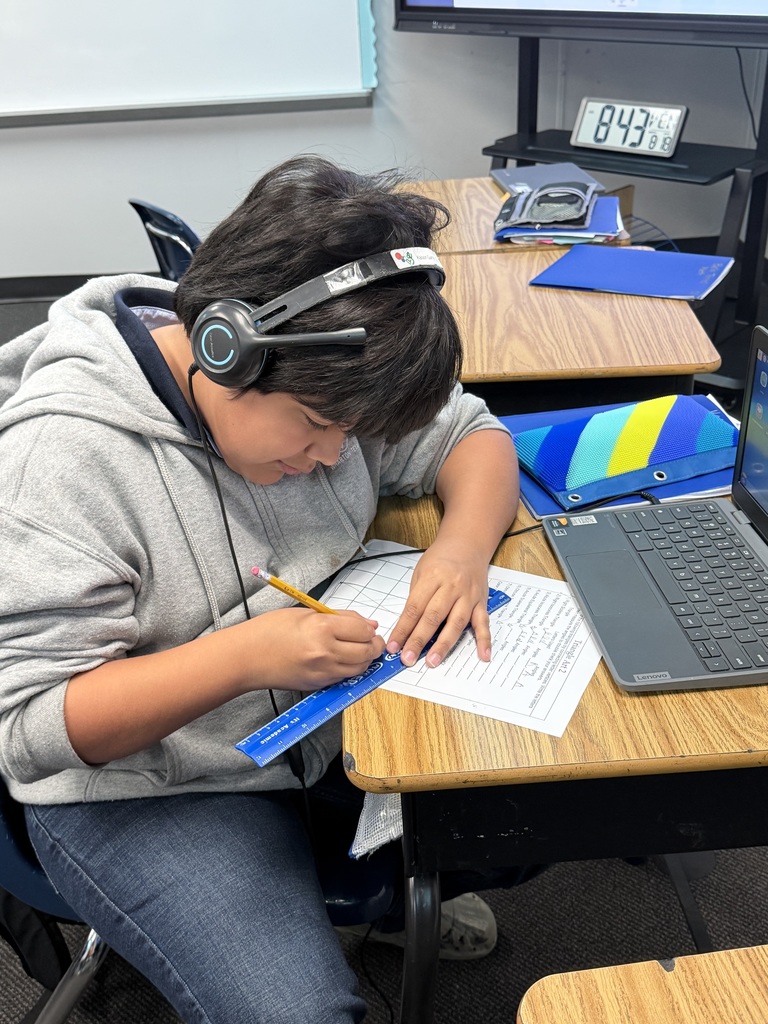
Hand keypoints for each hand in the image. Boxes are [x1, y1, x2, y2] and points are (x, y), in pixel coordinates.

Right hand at [244, 608, 384, 691]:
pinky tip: (341, 658)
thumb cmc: (270, 631)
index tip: (369, 628)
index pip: (363, 632)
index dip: (369, 630)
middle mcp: (325, 652)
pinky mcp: (318, 684)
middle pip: (366, 652)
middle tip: (370, 639)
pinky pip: (344, 677)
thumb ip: (342, 618)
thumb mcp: (307, 613)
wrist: (247, 657)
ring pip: (359, 668)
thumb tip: (368, 624)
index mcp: (322, 628)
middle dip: (373, 646)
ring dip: (364, 659)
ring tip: (356, 649)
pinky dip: (349, 668)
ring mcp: (322, 672)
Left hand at [385, 541, 490, 668]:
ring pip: (456, 623)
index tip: (393, 646)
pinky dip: (485, 640)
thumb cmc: (441, 559)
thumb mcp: (421, 571)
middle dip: (418, 639)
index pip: (414, 608)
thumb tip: (407, 627)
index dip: (403, 628)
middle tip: (407, 658)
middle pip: (433, 617)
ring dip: (444, 644)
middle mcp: (451, 587)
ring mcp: (468, 596)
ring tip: (432, 661)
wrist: (467, 544)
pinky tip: (483, 656)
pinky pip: (483, 623)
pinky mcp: (481, 602)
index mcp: (432, 578)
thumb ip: (416, 597)